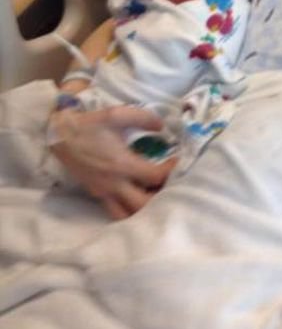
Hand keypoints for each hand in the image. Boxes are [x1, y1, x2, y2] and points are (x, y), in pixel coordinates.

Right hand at [49, 106, 176, 218]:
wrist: (58, 134)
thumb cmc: (89, 124)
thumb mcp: (117, 114)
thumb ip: (143, 118)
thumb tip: (161, 126)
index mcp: (121, 165)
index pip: (156, 177)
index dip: (171, 171)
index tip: (177, 161)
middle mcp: (113, 184)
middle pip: (145, 204)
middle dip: (161, 197)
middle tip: (169, 184)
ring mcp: (103, 192)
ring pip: (128, 213)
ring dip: (145, 207)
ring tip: (154, 193)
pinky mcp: (95, 194)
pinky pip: (115, 210)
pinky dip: (129, 209)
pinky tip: (137, 196)